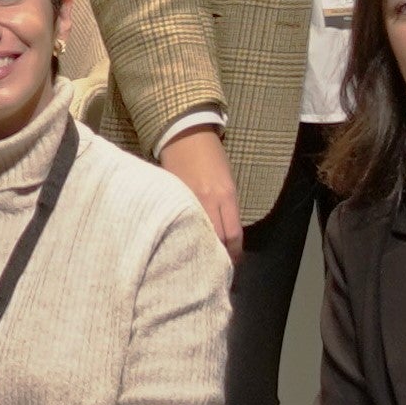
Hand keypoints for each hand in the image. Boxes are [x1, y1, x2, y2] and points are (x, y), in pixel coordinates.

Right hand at [154, 126, 243, 253]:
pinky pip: (179, 223)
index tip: (232, 263)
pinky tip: (182, 243)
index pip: (233, 234)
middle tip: (217, 269)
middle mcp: (208, 201)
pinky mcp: (172, 198)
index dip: (234, 254)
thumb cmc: (210, 156)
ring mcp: (188, 200)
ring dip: (200, 249)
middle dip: (219, 257)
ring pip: (197, 235)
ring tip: (199, 261)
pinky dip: (183, 235)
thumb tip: (224, 235)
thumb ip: (226, 207)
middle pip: (217, 240)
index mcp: (225, 195)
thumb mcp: (226, 181)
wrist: (185, 135)